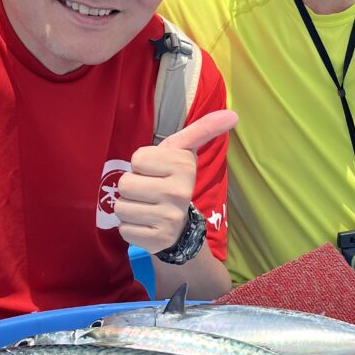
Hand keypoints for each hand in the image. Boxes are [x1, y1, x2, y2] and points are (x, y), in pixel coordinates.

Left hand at [115, 110, 236, 254]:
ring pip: (121, 207)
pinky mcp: (157, 240)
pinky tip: (145, 224)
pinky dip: (130, 227)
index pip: (136, 159)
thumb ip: (203, 129)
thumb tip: (233, 114)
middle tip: (149, 191)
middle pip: (125, 183)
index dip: (141, 166)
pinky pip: (124, 229)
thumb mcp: (183, 151)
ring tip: (147, 207)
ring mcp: (169, 219)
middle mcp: (179, 193)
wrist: (180, 225)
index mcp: (184, 166)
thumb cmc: (172, 179)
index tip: (156, 172)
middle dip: (132, 187)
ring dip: (129, 207)